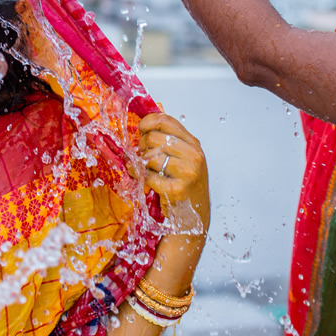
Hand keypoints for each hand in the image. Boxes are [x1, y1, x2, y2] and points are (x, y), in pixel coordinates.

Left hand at [138, 113, 210, 232]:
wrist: (194, 214)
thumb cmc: (184, 183)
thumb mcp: (181, 157)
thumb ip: (166, 139)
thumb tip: (144, 121)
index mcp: (193, 143)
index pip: (165, 121)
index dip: (147, 123)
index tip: (141, 131)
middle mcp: (193, 155)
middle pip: (153, 138)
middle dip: (142, 147)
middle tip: (144, 156)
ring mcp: (187, 172)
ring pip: (150, 157)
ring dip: (142, 163)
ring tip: (147, 169)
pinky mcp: (177, 189)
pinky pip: (148, 175)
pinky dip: (140, 177)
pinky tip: (143, 179)